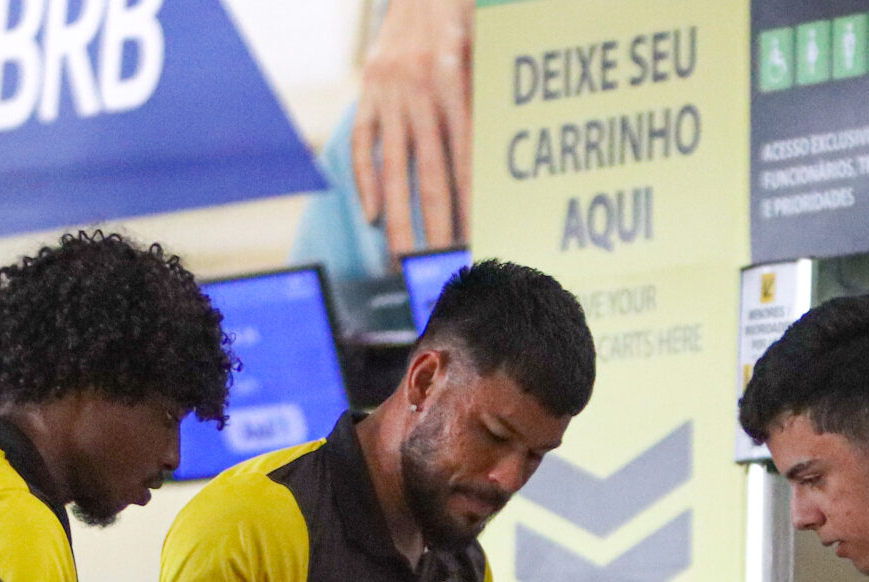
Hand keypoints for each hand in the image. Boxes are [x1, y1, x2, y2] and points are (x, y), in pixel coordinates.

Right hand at [351, 0, 470, 259]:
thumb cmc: (463, 20)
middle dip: (436, 228)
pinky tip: (373, 216)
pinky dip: (366, 180)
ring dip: (398, 219)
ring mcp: (389, 94)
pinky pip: (363, 143)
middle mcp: (419, 90)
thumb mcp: (486, 51)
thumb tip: (505, 163)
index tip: (477, 243)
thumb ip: (490, 101)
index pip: (465, 160)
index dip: (470, 206)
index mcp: (455, 81)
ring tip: (403, 260)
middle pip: (428, 176)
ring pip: (394, 169)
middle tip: (441, 270)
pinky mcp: (367, 92)